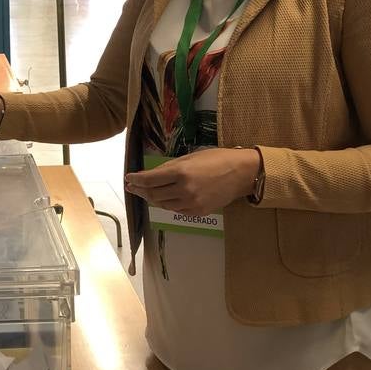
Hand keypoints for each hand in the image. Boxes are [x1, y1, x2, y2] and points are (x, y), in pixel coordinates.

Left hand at [124, 148, 259, 216]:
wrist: (242, 173)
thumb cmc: (217, 159)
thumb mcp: (190, 157)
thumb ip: (169, 167)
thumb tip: (151, 174)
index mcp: (181, 172)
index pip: (150, 180)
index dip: (136, 179)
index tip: (128, 178)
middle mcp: (184, 190)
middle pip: (153, 194)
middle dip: (140, 190)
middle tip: (132, 186)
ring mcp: (191, 203)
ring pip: (163, 204)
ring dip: (151, 198)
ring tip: (144, 192)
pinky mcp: (198, 212)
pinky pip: (176, 210)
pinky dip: (166, 204)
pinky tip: (162, 198)